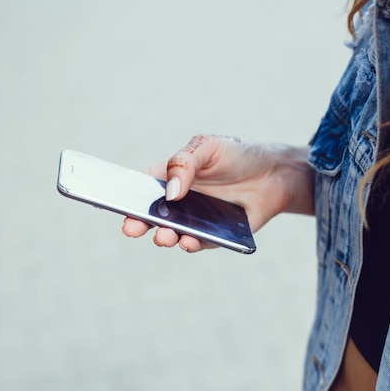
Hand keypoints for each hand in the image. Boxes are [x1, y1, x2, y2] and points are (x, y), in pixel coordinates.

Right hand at [122, 134, 314, 251]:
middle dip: (138, 223)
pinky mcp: (214, 235)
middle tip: (132, 228)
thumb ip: (185, 163)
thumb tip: (170, 193)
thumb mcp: (208, 146)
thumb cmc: (237, 154)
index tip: (114, 202)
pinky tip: (188, 241)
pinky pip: (199, 242)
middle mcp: (178, 202)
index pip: (142, 187)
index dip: (125, 195)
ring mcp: (195, 219)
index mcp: (171, 177)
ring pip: (172, 232)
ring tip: (164, 236)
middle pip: (151, 215)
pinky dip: (191, 244)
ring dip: (164, 236)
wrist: (275, 173)